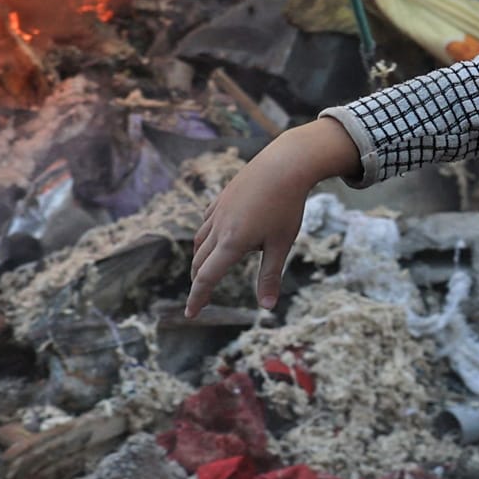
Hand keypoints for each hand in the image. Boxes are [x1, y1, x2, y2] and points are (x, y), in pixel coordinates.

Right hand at [186, 118, 358, 314]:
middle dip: (198, 282)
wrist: (285, 163)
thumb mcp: (281, 244)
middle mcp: (219, 227)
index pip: (207, 277)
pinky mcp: (222, 197)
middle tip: (199, 298)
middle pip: (199, 262)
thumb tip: (266, 307)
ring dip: (199, 260)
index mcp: (232, 243)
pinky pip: (206, 222)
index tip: (191, 314)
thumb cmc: (286, 206)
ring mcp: (218, 210)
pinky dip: (204, 237)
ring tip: (203, 271)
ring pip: (199, 241)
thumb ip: (270, 276)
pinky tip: (212, 238)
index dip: (198, 298)